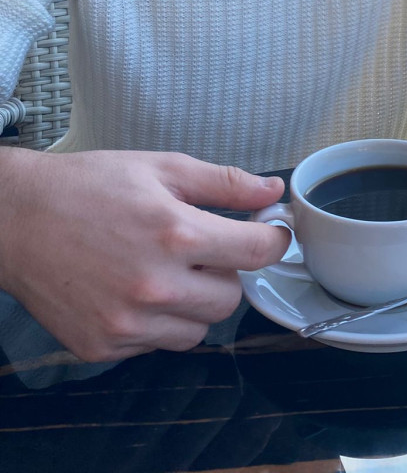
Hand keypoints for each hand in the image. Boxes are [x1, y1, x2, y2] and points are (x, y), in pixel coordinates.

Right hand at [0, 149, 289, 361]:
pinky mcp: (103, 346)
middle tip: (201, 249)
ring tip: (166, 270)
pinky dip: (158, 322)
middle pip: (231, 298)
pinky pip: (156, 344)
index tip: (270, 235)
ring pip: (198, 330)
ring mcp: (127, 323)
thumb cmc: (89, 187)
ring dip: (195, 303)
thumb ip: (225, 183)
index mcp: (175, 234)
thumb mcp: (162, 168)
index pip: (257, 254)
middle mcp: (155, 286)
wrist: (18, 220)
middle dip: (227, 272)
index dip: (273, 241)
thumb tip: (272, 192)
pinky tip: (133, 289)